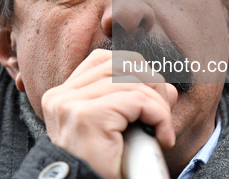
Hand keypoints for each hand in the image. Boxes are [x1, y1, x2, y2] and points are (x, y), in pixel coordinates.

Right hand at [41, 49, 177, 178]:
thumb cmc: (103, 170)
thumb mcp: (118, 130)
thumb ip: (135, 101)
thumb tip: (167, 87)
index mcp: (63, 96)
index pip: (105, 61)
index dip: (136, 72)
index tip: (151, 103)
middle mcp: (60, 96)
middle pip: (120, 62)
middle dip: (151, 84)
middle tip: (161, 117)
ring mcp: (70, 104)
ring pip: (132, 80)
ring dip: (158, 104)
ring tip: (161, 130)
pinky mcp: (87, 116)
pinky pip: (138, 99)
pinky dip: (159, 115)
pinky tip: (161, 137)